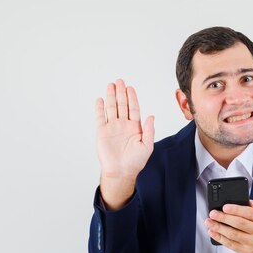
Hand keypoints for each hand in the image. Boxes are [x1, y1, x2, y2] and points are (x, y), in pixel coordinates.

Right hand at [95, 79, 154, 208]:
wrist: (121, 172)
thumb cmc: (135, 161)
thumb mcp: (147, 146)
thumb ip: (149, 130)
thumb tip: (151, 116)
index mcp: (135, 127)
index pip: (134, 108)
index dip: (132, 98)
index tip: (130, 88)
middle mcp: (123, 125)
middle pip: (122, 105)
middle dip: (121, 93)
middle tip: (120, 81)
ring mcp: (112, 127)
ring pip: (112, 108)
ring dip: (111, 97)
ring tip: (111, 85)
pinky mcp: (102, 132)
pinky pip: (100, 118)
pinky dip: (100, 108)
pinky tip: (101, 100)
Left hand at [205, 200, 252, 252]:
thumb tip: (243, 200)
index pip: (249, 213)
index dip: (236, 209)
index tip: (224, 207)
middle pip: (239, 223)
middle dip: (223, 217)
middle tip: (213, 213)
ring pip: (233, 234)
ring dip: (218, 227)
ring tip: (209, 222)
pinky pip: (230, 244)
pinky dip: (219, 237)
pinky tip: (213, 232)